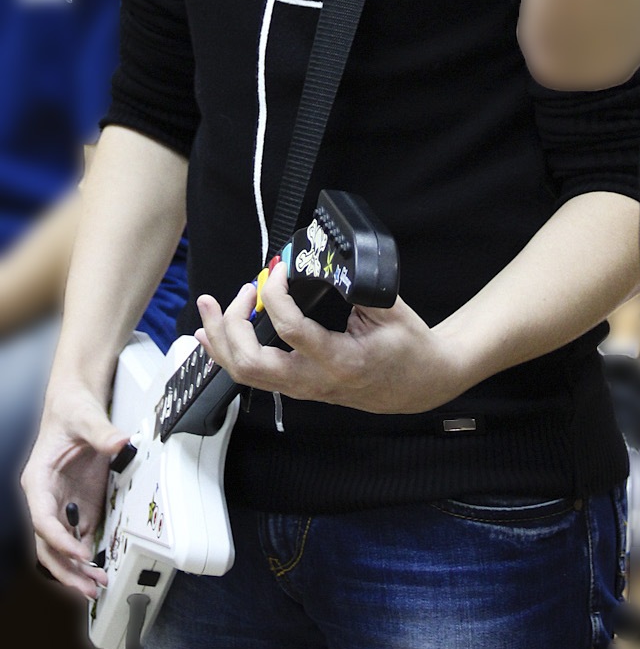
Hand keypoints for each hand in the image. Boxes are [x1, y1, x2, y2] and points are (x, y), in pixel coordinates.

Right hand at [21, 383, 128, 599]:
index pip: (42, 519)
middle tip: (88, 586)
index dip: (58, 539)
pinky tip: (101, 568)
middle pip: (48, 544)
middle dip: (66, 568)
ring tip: (96, 585)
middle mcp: (47, 498)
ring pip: (62, 548)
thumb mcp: (85, 416)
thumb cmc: (70, 409)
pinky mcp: (79, 506)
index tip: (79, 552)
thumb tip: (121, 443)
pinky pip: (79, 538)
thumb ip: (102, 432)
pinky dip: (88, 556)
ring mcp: (63, 505)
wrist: (76, 404)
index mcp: (38, 480)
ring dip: (76, 569)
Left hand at [195, 263, 458, 414]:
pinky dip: (227, 354)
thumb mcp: (390, 309)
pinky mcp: (298, 387)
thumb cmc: (409, 346)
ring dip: (220, 338)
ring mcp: (303, 388)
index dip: (275, 295)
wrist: (421, 384)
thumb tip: (317, 260)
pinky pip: (252, 376)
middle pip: (251, 362)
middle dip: (232, 323)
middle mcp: (315, 381)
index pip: (291, 331)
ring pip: (244, 373)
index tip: (278, 268)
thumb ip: (354, 285)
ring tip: (210, 306)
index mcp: (342, 360)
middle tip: (243, 289)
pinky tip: (212, 336)